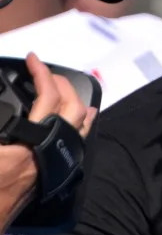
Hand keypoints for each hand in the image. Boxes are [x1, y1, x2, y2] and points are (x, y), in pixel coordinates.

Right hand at [0, 52, 94, 227]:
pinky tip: (77, 124)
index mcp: (31, 142)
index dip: (42, 72)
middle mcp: (50, 152)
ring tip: (71, 91)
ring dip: (77, 105)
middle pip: (73, 109)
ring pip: (81, 128)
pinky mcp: (53, 176)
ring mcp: (56, 166)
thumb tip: (0, 106)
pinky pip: (75, 145)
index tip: (32, 58)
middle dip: (62, 85)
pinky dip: (79, 127)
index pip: (48, 97)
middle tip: (45, 73)